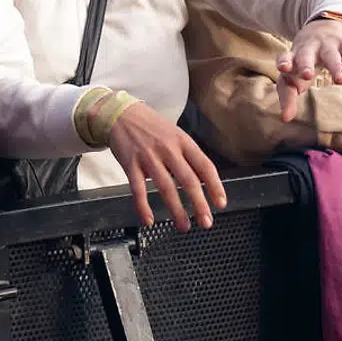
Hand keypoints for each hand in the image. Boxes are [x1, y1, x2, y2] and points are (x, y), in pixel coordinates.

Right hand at [106, 102, 226, 230]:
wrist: (121, 115)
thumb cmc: (151, 127)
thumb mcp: (175, 135)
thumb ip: (188, 156)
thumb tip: (204, 182)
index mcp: (183, 142)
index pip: (205, 166)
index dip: (215, 186)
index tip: (220, 203)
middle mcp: (168, 149)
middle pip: (188, 180)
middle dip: (199, 204)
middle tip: (206, 222)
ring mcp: (149, 157)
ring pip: (166, 187)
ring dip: (176, 210)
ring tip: (183, 226)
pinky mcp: (130, 163)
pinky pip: (138, 189)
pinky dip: (143, 206)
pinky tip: (148, 220)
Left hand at [276, 19, 341, 121]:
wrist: (318, 30)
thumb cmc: (302, 63)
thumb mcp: (294, 76)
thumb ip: (288, 97)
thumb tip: (285, 119)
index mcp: (292, 57)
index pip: (284, 58)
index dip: (284, 62)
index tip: (283, 68)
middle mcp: (308, 49)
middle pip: (305, 54)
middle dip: (306, 63)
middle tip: (307, 74)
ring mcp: (326, 45)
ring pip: (330, 55)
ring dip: (335, 67)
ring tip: (340, 80)